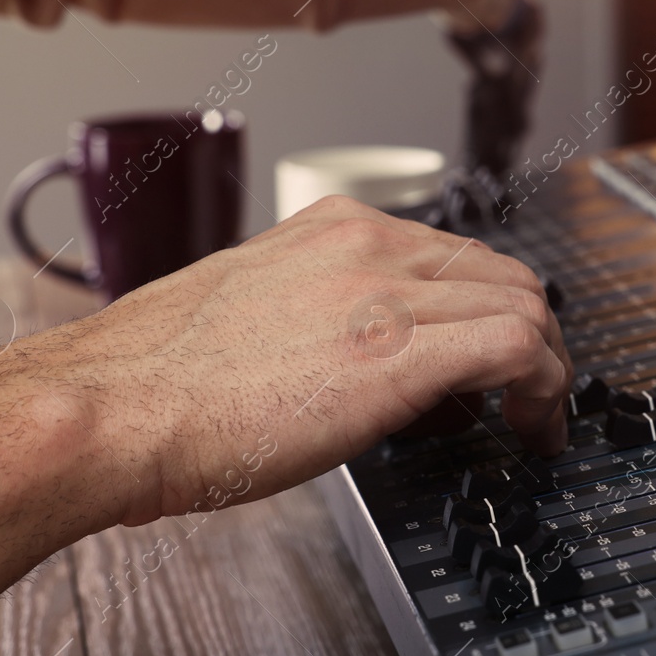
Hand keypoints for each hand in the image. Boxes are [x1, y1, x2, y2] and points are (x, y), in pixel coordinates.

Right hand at [0, 194, 570, 638]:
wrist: (109, 409)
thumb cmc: (154, 380)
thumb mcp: (251, 310)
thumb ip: (316, 310)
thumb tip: (347, 352)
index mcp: (332, 229)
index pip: (452, 254)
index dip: (486, 308)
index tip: (491, 355)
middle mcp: (369, 244)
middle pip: (501, 272)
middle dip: (531, 333)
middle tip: (527, 392)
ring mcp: (387, 292)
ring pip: (524, 302)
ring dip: (545, 365)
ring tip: (533, 418)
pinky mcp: (400, 353)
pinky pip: (519, 347)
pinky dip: (546, 386)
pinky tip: (532, 426)